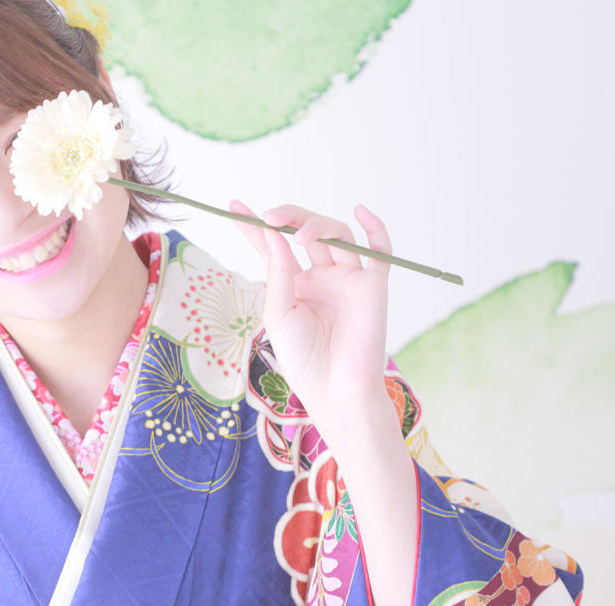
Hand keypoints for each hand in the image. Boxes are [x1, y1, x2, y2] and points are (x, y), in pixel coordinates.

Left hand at [230, 200, 393, 445]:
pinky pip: (380, 252)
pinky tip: (360, 211)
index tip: (235, 207)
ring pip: (337, 235)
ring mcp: (348, 279)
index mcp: (295, 285)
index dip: (255, 226)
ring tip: (299, 236)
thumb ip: (278, 273)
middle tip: (270, 217)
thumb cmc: (303, 359)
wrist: (334, 389)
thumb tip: (273, 233)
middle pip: (307, 232)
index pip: (274, 247)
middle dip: (289, 219)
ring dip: (317, 226)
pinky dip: (375, 229)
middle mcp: (321, 277)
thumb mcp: (278, 313)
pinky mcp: (373, 287)